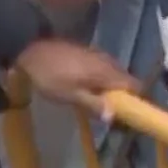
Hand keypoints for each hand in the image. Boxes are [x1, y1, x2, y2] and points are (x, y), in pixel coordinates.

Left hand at [13, 39, 138, 117]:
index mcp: (106, 72)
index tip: (132, 113)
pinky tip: (90, 87)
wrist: (30, 50)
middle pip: (125, 79)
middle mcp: (107, 61)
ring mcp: (97, 54)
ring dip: (112, 87)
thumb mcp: (70, 96)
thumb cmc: (50, 76)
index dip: (136, 100)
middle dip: (124, 96)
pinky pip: (104, 68)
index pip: (134, 85)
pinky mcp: (88, 52)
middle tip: (114, 112)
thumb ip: (93, 105)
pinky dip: (103, 79)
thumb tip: (113, 116)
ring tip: (101, 102)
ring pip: (114, 73)